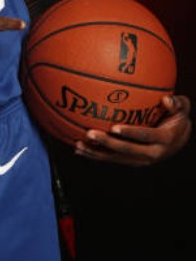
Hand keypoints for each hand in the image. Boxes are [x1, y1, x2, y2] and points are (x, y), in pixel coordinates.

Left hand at [74, 95, 192, 165]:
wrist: (179, 139)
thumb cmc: (177, 117)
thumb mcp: (182, 108)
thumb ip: (177, 103)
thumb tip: (166, 99)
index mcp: (164, 139)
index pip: (146, 136)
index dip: (131, 133)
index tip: (114, 128)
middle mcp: (153, 153)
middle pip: (127, 150)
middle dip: (107, 143)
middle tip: (90, 134)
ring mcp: (141, 160)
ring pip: (116, 158)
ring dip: (97, 153)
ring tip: (79, 145)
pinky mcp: (132, 161)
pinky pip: (112, 159)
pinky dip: (96, 155)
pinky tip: (79, 150)